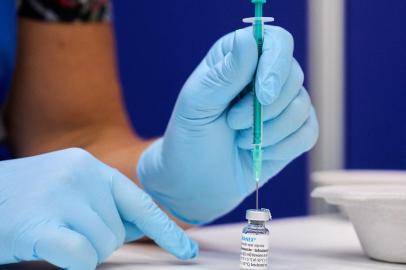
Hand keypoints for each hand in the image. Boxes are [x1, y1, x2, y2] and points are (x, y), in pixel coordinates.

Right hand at [0, 148, 196, 269]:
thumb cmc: (26, 201)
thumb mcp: (69, 190)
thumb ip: (106, 204)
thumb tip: (144, 226)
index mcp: (90, 166)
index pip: (139, 202)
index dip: (165, 230)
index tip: (188, 252)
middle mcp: (79, 174)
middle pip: (119, 232)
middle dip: (100, 242)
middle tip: (65, 230)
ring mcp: (58, 195)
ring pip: (102, 247)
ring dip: (82, 252)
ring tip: (52, 235)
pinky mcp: (37, 224)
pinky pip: (81, 255)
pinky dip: (74, 260)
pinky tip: (48, 245)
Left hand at [138, 26, 318, 223]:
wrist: (196, 182)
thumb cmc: (190, 139)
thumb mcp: (197, 105)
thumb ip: (224, 74)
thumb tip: (251, 40)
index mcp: (237, 60)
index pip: (275, 41)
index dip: (275, 63)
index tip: (262, 94)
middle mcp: (262, 78)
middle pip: (293, 74)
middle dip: (266, 108)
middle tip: (233, 124)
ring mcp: (280, 106)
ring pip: (302, 106)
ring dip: (271, 131)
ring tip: (241, 140)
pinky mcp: (292, 133)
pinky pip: (308, 133)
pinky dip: (283, 147)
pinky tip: (260, 153)